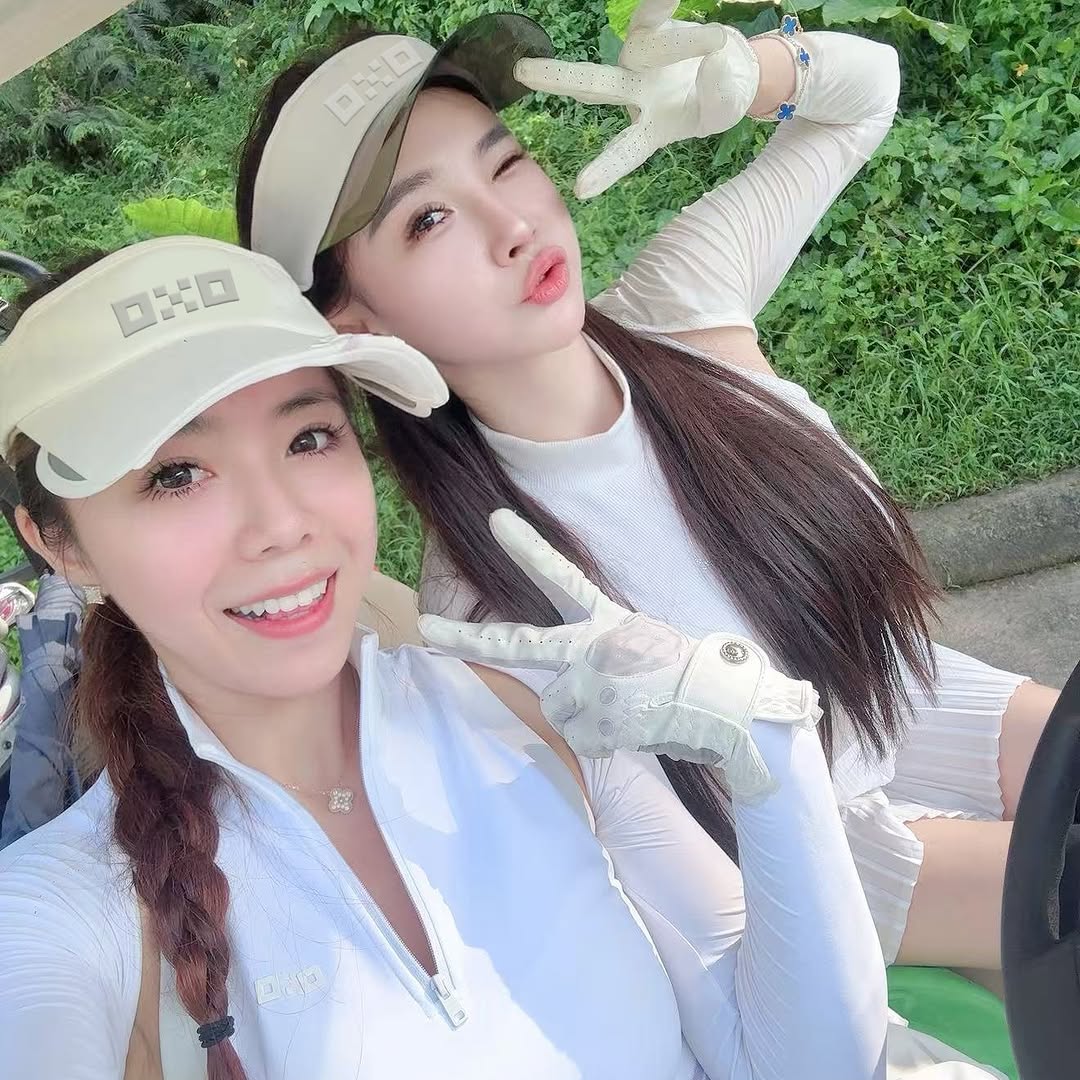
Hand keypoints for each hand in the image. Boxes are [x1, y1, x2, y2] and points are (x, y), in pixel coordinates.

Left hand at [419, 510, 820, 798]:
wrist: (735, 710)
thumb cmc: (697, 678)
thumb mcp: (648, 646)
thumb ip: (605, 654)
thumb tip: (576, 684)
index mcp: (611, 622)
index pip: (562, 577)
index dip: (527, 548)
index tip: (494, 520)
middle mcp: (595, 648)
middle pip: (520, 646)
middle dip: (467, 639)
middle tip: (428, 631)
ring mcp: (595, 685)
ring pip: (559, 709)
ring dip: (585, 715)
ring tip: (630, 710)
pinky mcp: (602, 722)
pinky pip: (582, 739)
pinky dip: (605, 741)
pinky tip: (637, 731)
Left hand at [513, 0, 759, 197]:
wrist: (732, 67)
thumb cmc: (722, 99)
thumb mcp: (727, 108)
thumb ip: (719, 94)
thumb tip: (709, 61)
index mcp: (651, 128)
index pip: (625, 152)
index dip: (606, 170)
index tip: (581, 191)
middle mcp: (635, 93)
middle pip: (593, 86)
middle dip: (558, 78)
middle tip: (521, 72)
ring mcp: (639, 59)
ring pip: (642, 45)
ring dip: (684, 42)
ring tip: (718, 42)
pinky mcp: (650, 29)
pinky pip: (654, 12)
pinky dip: (664, 3)